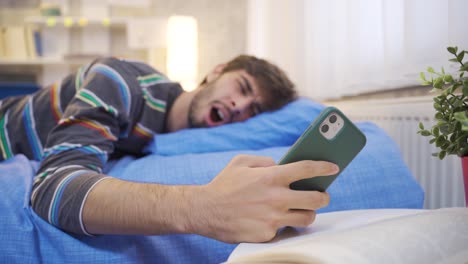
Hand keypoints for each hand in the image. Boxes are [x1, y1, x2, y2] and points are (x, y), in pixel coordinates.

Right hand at [186, 155, 338, 242]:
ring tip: (303, 209)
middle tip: (322, 194)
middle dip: (324, 195)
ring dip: (308, 212)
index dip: (324, 167)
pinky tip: (279, 220)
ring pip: (307, 217)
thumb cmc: (223, 184)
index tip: (334, 167)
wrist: (204, 211)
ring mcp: (273, 218)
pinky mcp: (267, 234)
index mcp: (271, 176)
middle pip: (316, 198)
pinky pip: (286, 230)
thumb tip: (281, 165)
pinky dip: (285, 225)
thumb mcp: (241, 162)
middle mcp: (276, 197)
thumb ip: (265, 161)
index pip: (307, 169)